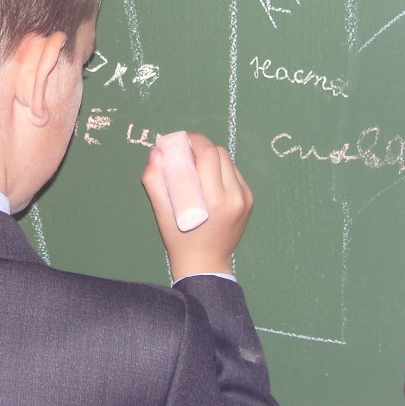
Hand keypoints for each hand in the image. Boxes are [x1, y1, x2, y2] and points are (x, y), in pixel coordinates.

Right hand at [141, 132, 251, 280]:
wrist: (205, 264)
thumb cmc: (180, 239)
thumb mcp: (161, 212)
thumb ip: (154, 180)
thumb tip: (157, 151)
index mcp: (215, 199)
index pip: (209, 154)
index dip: (194, 141)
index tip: (181, 141)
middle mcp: (235, 197)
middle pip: (220, 153)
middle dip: (202, 148)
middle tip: (186, 154)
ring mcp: (245, 199)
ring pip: (229, 162)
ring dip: (212, 159)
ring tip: (197, 168)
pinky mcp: (249, 201)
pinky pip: (235, 174)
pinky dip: (221, 171)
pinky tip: (209, 181)